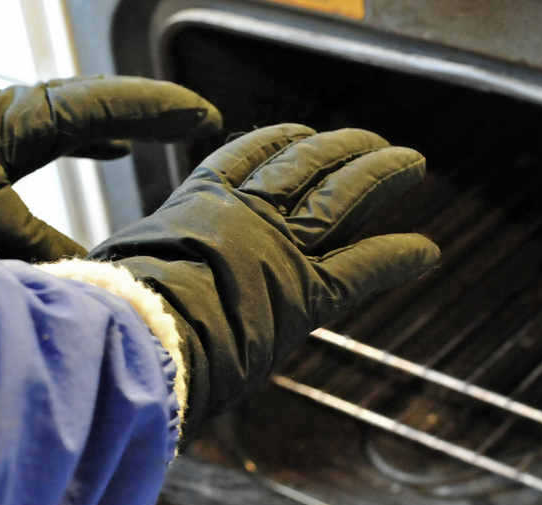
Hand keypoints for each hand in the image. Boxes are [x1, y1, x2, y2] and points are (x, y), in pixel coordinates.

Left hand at [0, 74, 221, 261]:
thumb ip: (43, 247)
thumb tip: (98, 275)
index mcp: (19, 119)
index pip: (105, 106)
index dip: (161, 110)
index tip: (204, 114)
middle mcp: (6, 109)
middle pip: (94, 99)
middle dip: (149, 108)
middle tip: (195, 116)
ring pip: (69, 114)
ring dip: (114, 121)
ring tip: (152, 133)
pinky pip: (45, 132)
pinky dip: (81, 139)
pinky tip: (104, 150)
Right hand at [88, 124, 439, 437]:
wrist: (139, 334)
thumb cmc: (114, 311)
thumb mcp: (118, 267)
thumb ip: (139, 264)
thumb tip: (113, 283)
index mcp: (198, 201)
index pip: (248, 155)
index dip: (280, 140)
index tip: (299, 132)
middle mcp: (247, 213)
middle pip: (307, 164)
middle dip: (343, 147)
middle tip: (370, 139)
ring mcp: (281, 248)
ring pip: (344, 197)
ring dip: (382, 175)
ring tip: (411, 163)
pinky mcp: (307, 293)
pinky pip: (364, 267)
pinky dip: (399, 256)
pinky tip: (428, 250)